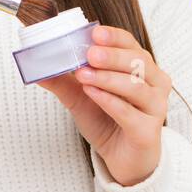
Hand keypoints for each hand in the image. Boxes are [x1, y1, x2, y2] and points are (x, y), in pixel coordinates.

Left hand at [36, 24, 170, 185]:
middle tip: (89, 54)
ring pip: (135, 86)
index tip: (94, 32)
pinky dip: (109, 101)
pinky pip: (129, 113)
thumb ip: (63, 81)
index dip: (114, 37)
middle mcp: (154, 83)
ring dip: (107, 78)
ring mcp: (155, 107)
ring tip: (83, 75)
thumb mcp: (80, 97)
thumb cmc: (108, 122)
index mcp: (142, 67)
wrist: (122, 159)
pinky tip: (92, 93)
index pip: (130, 45)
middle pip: (137, 62)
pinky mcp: (148, 131)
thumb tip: (36, 65)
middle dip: (111, 56)